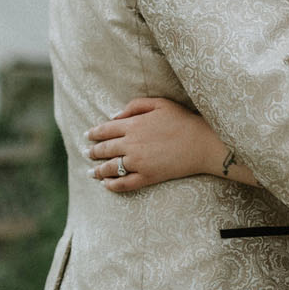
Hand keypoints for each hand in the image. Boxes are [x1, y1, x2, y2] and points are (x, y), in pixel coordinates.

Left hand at [84, 97, 222, 191]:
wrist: (201, 143)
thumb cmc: (182, 120)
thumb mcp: (159, 103)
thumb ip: (134, 106)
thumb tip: (114, 116)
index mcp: (133, 125)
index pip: (105, 130)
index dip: (94, 133)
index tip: (87, 135)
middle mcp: (131, 144)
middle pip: (105, 149)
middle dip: (93, 152)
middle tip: (87, 153)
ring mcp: (138, 162)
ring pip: (110, 168)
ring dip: (98, 170)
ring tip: (92, 173)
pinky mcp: (147, 177)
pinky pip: (124, 183)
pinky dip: (112, 185)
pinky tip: (107, 185)